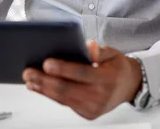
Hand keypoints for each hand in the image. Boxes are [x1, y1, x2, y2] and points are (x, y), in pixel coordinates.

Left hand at [22, 40, 142, 119]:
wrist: (130, 86)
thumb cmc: (117, 67)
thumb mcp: (113, 53)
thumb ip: (100, 50)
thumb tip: (89, 46)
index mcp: (107, 78)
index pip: (81, 73)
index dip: (63, 68)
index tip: (47, 63)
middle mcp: (100, 96)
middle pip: (67, 89)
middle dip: (45, 81)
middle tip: (29, 72)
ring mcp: (94, 107)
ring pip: (63, 99)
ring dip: (43, 89)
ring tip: (30, 80)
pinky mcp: (88, 114)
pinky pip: (66, 104)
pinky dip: (51, 95)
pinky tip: (40, 88)